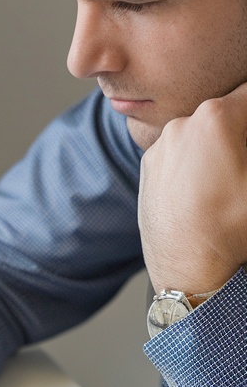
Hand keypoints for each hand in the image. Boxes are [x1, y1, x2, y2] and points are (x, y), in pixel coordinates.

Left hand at [138, 82, 246, 296]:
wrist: (187, 272)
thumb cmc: (231, 230)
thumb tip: (241, 155)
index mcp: (216, 119)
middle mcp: (182, 124)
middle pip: (226, 114)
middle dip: (241, 134)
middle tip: (240, 172)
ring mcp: (161, 145)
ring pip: (201, 134)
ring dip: (218, 149)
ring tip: (225, 183)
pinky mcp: (148, 167)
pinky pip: (180, 154)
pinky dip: (195, 164)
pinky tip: (204, 192)